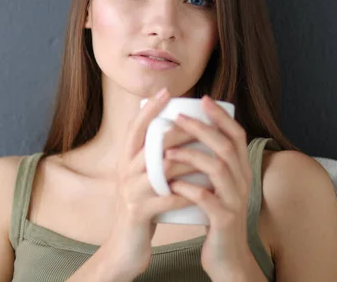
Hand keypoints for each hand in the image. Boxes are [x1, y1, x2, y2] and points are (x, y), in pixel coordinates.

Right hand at [104, 87, 201, 277]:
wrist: (125, 245)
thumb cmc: (141, 206)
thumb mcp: (141, 178)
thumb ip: (150, 157)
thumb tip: (170, 128)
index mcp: (125, 160)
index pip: (135, 128)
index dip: (150, 108)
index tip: (167, 90)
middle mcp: (125, 171)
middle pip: (152, 144)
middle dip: (179, 132)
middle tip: (201, 124)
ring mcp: (131, 191)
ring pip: (164, 169)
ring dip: (189, 161)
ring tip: (211, 155)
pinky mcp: (139, 212)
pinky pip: (169, 198)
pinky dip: (190, 193)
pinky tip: (206, 190)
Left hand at [166, 95, 255, 280]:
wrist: (227, 257)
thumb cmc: (217, 215)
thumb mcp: (220, 186)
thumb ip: (212, 163)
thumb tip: (190, 132)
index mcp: (241, 170)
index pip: (237, 135)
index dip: (221, 116)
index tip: (203, 99)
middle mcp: (243, 182)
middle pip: (226, 147)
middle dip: (202, 128)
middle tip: (178, 117)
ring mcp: (235, 201)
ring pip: (218, 168)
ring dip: (191, 155)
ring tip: (166, 150)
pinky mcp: (224, 220)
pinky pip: (206, 198)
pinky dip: (187, 188)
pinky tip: (172, 183)